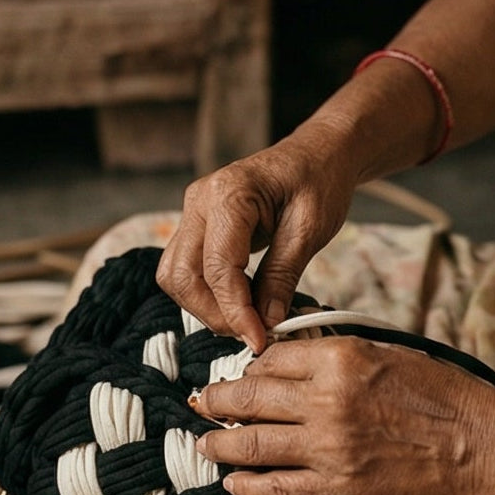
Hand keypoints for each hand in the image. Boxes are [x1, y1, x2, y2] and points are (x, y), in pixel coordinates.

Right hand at [155, 127, 356, 353]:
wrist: (318, 153)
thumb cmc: (319, 180)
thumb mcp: (311, 230)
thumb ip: (282, 277)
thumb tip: (265, 323)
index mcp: (229, 194)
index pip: (218, 268)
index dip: (236, 312)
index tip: (259, 340)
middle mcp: (199, 200)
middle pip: (182, 276)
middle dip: (214, 314)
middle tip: (252, 334)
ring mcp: (192, 212)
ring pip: (175, 277)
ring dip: (205, 308)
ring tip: (246, 321)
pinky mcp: (197, 225)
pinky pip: (185, 269)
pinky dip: (206, 294)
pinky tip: (238, 304)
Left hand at [192, 336, 494, 494]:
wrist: (478, 443)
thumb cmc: (437, 393)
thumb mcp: (383, 351)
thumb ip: (331, 354)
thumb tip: (283, 359)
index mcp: (339, 358)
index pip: (269, 358)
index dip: (248, 368)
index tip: (240, 376)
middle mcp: (326, 401)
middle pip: (248, 398)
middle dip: (216, 401)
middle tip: (201, 403)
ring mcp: (328, 448)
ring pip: (251, 444)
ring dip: (218, 445)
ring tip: (204, 445)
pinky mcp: (337, 488)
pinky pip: (276, 487)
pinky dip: (246, 485)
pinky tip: (232, 483)